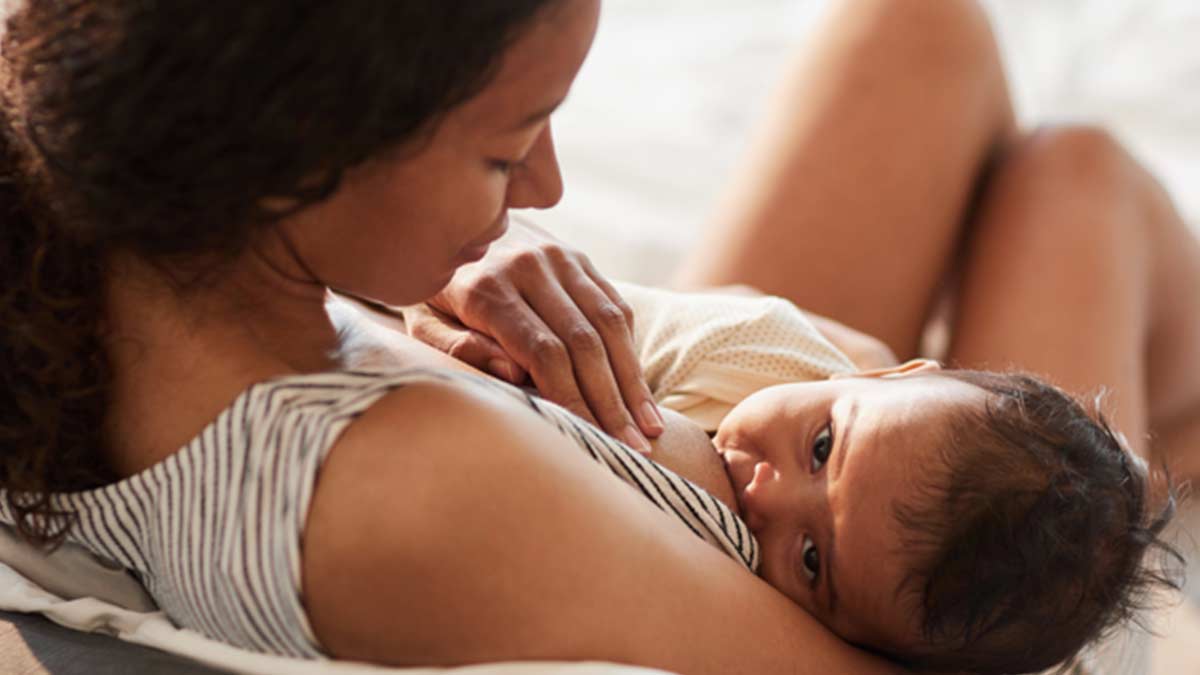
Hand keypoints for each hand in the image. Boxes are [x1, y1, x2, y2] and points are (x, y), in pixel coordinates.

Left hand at [401, 217, 663, 451]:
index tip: (593, 438)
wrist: (449, 223)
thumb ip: (454, 348)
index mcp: (486, 287)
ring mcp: (560, 257)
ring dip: (633, 381)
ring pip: (609, 324)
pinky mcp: (579, 258)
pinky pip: (615, 306)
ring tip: (650, 427)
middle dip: (611, 401)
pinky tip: (639, 392)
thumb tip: (513, 373)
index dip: (573, 398)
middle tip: (634, 447)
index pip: (545, 352)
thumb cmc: (432, 292)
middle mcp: (529, 266)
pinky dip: (630, 351)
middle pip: (584, 343)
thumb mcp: (421, 320)